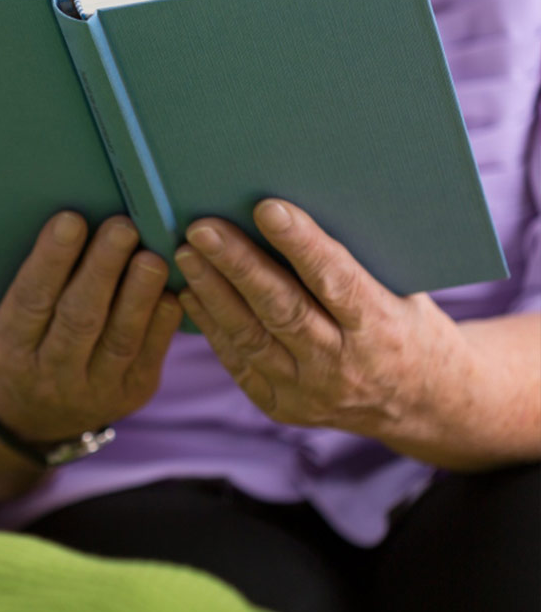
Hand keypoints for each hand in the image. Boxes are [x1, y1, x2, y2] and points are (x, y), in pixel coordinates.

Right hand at [0, 212, 181, 444]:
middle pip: (78, 318)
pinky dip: (161, 320)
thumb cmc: (20, 342)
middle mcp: (49, 375)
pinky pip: (149, 355)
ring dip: (138, 294)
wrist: (29, 413)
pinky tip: (171, 289)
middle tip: (121, 227)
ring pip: (119, 338)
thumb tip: (70, 219)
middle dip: (102, 270)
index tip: (70, 219)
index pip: (31, 300)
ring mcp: (93, 390)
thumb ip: (29, 281)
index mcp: (9, 350)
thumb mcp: (2, 319)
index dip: (51, 260)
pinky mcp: (130, 394)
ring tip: (152, 256)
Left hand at [175, 198, 459, 436]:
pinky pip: (240, 362)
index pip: (336, 281)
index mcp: (382, 329)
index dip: (301, 245)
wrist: (425, 403)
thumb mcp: (403, 291)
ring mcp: (311, 392)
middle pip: (283, 309)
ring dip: (214, 292)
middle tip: (203, 227)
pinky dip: (212, 326)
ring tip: (187, 254)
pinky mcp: (283, 407)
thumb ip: (356, 260)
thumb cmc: (406, 325)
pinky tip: (192, 293)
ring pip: (252, 337)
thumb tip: (295, 205)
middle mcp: (344, 366)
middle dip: (239, 265)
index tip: (267, 207)